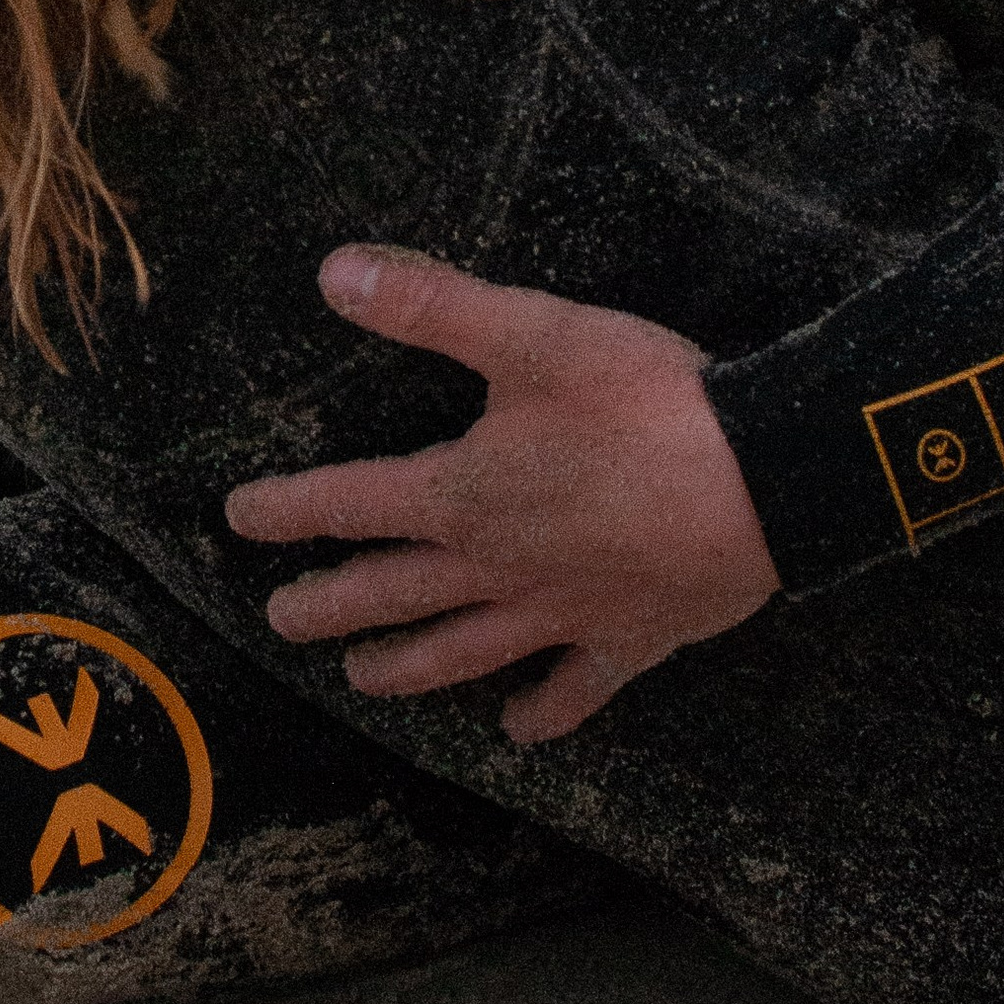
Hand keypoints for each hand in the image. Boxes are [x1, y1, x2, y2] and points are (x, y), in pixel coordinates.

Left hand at [227, 245, 779, 741]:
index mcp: (461, 493)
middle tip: (278, 621)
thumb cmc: (645, 402)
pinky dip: (542, 714)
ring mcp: (559, 613)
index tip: (239, 518)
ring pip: (461, 653)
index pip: (349, 502)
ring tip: (360, 680)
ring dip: (404, 669)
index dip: (287, 509)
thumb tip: (334, 273)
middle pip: (390, 593)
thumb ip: (431, 307)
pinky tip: (518, 730)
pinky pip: (573, 691)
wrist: (764, 480)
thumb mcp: (531, 333)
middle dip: (326, 606)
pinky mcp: (626, 641)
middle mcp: (495, 567)